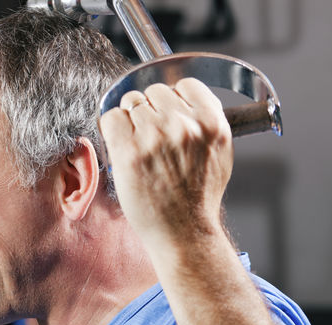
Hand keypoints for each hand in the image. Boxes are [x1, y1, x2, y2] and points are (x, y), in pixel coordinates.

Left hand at [99, 78, 232, 248]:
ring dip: (130, 121)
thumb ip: (205, 122)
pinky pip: (111, 118)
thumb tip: (182, 98)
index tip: (166, 114)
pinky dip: (112, 128)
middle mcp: (183, 125)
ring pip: (131, 103)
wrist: (184, 232)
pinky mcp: (129, 151)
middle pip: (154, 92)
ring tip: (139, 148)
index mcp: (211, 122)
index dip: (172, 99)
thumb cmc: (198, 198)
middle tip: (150, 137)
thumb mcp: (220, 153)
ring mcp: (154, 136)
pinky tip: (122, 147)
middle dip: (149, 110)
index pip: (185, 85)